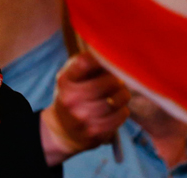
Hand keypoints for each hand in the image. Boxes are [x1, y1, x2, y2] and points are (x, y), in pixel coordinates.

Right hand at [39, 51, 129, 165]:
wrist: (63, 129)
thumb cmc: (74, 94)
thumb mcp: (72, 76)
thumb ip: (88, 62)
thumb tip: (114, 55)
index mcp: (65, 80)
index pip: (86, 61)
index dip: (103, 58)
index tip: (109, 60)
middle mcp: (70, 98)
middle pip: (109, 82)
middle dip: (118, 80)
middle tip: (118, 81)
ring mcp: (82, 117)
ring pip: (117, 100)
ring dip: (123, 95)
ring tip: (119, 94)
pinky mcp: (94, 132)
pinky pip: (120, 116)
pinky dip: (123, 110)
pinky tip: (117, 108)